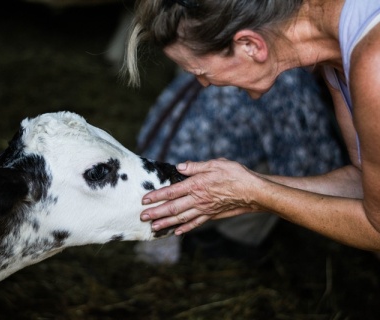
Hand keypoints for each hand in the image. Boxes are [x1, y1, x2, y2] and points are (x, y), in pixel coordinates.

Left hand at [141, 158, 262, 234]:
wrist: (254, 192)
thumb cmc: (236, 174)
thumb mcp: (215, 163)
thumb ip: (195, 166)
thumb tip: (180, 166)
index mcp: (196, 185)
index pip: (171, 192)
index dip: (157, 196)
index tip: (144, 200)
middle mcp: (198, 199)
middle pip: (173, 208)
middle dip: (156, 213)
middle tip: (142, 217)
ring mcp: (205, 209)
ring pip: (181, 218)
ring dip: (166, 223)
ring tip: (153, 228)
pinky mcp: (212, 215)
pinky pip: (196, 223)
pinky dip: (185, 228)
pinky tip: (177, 232)